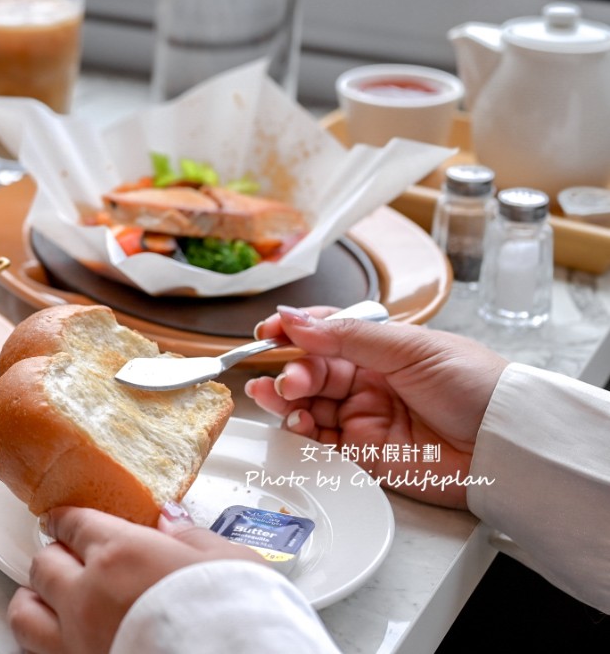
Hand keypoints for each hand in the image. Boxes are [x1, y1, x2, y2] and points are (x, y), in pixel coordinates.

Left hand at [7, 506, 262, 653]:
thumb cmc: (235, 619)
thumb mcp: (228, 561)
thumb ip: (190, 538)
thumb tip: (170, 521)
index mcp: (121, 553)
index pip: (74, 523)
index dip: (66, 520)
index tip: (64, 521)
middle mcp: (88, 595)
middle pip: (44, 563)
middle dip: (53, 557)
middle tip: (65, 558)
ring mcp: (75, 640)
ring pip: (25, 612)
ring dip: (33, 600)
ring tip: (45, 599)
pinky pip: (35, 653)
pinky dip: (40, 643)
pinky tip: (57, 641)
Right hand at [246, 305, 506, 507]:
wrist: (508, 443)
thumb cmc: (474, 385)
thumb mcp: (408, 347)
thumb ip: (347, 336)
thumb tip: (293, 317)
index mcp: (381, 348)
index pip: (325, 333)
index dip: (293, 331)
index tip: (266, 332)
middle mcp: (368, 382)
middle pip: (311, 371)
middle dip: (290, 370)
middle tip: (288, 377)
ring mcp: (364, 419)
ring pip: (309, 406)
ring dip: (285, 400)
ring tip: (276, 396)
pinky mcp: (364, 457)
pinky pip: (320, 444)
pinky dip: (301, 432)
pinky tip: (296, 422)